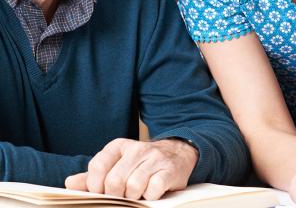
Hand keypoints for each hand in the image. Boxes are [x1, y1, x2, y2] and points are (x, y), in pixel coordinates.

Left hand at [65, 138, 198, 199]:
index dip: (95, 186)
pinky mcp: (169, 170)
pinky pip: (153, 189)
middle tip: (122, 197)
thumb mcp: (117, 164)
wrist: (177, 153)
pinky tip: (152, 192)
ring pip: (133, 186)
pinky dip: (150, 196)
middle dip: (116, 195)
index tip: (101, 193)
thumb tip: (69, 183)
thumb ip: (93, 175)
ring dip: (134, 197)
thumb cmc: (141, 164)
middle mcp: (136, 149)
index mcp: (119, 146)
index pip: (98, 166)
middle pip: (114, 181)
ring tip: (138, 194)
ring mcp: (154, 158)